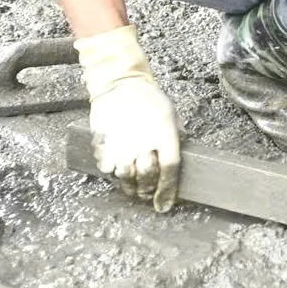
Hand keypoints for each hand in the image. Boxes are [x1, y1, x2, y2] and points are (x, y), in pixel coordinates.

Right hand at [76, 25, 181, 210]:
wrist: (120, 81)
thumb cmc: (150, 98)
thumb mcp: (171, 114)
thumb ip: (176, 137)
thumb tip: (182, 158)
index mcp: (164, 135)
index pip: (169, 171)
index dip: (167, 192)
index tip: (164, 206)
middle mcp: (143, 142)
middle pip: (147, 177)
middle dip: (148, 191)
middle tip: (148, 194)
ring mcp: (122, 143)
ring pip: (125, 176)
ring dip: (130, 186)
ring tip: (133, 187)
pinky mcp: (104, 142)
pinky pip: (106, 166)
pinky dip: (111, 171)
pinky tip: (116, 168)